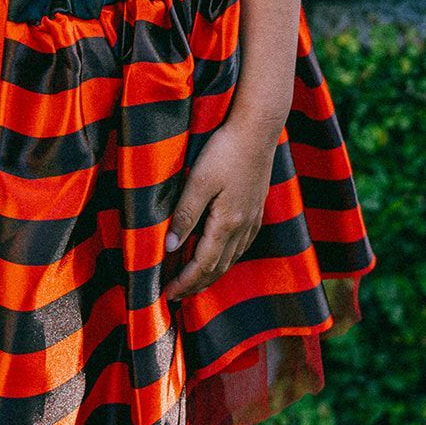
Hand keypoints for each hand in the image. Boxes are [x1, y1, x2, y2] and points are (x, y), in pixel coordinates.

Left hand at [164, 119, 277, 300]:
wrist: (258, 130)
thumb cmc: (225, 150)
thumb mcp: (199, 180)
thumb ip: (185, 214)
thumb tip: (170, 247)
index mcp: (227, 223)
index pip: (203, 265)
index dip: (185, 282)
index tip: (167, 294)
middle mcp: (243, 227)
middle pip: (218, 267)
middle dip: (196, 284)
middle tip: (176, 295)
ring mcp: (252, 218)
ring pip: (231, 258)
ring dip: (211, 274)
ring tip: (194, 281)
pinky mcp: (256, 207)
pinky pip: (242, 245)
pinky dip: (227, 258)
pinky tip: (220, 254)